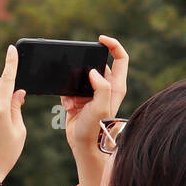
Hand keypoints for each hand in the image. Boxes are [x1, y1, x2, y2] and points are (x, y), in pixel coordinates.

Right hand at [62, 35, 128, 185]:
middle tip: (77, 77)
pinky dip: (66, 96)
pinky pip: (68, 89)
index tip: (100, 39)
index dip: (112, 45)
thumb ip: (101, 86)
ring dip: (72, 86)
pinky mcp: (78, 100)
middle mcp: (105, 88)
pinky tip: (68, 107)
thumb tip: (93, 71)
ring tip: (72, 100)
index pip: (120, 57)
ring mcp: (91, 94)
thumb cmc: (96, 128)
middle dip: (83, 69)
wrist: (83, 146)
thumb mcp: (102, 106)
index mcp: (116, 86)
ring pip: (79, 77)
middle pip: (95, 66)